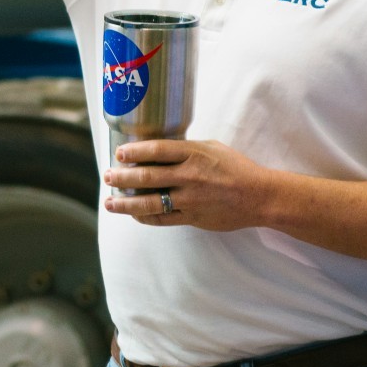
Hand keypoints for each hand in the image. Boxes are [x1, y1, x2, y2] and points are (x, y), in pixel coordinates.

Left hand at [102, 139, 273, 230]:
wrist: (259, 196)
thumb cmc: (235, 168)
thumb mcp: (211, 147)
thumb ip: (185, 148)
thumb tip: (157, 148)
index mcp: (195, 154)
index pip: (157, 150)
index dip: (134, 152)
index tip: (119, 153)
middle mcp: (190, 176)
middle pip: (147, 176)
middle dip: (122, 177)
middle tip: (107, 175)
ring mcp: (191, 199)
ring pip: (150, 202)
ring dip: (126, 202)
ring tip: (109, 201)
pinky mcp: (193, 218)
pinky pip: (162, 219)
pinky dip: (145, 216)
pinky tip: (133, 213)